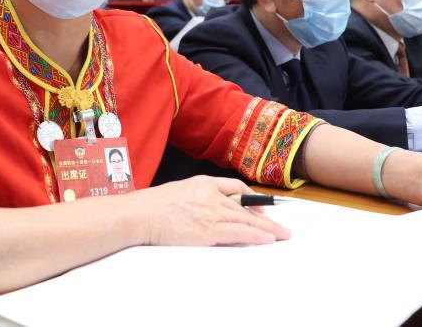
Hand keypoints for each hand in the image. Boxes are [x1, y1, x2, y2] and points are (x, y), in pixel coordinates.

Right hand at [136, 176, 289, 246]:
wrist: (139, 214)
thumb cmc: (152, 206)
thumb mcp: (178, 190)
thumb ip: (197, 197)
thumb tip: (210, 209)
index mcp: (203, 183)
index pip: (235, 188)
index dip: (251, 199)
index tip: (260, 208)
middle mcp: (211, 195)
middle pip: (245, 207)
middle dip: (266, 218)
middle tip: (281, 226)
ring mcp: (210, 213)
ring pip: (246, 220)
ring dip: (267, 229)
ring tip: (281, 235)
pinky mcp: (208, 231)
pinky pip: (239, 232)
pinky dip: (255, 236)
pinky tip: (266, 239)